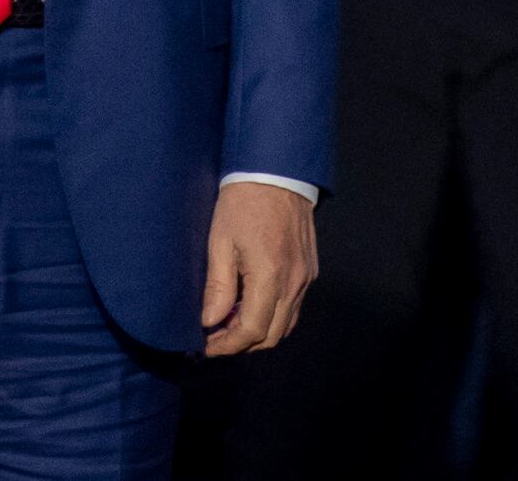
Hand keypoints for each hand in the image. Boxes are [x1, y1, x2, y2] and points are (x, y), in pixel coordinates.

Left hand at [200, 180, 317, 356]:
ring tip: (230, 322)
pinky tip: (251, 304)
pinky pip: (294, 308)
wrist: (277, 172)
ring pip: (286, 325)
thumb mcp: (220, 241)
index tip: (207, 345)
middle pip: (272, 336)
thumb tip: (210, 322)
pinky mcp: (310, 271)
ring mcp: (306, 278)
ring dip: (259, 332)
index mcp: (270, 276)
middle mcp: (294, 283)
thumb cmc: (243, 202)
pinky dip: (273, 316)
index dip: (228, 345)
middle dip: (242, 344)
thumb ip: (217, 286)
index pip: (252, 330)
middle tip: (215, 337)